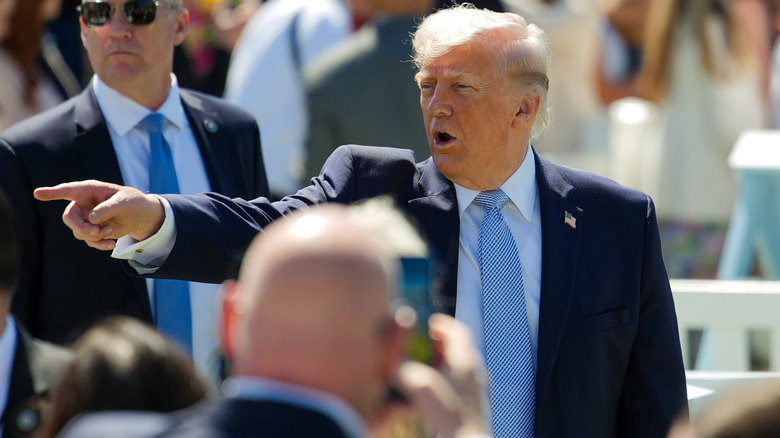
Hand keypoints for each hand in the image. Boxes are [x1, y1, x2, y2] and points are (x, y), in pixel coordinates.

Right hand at [33, 180, 164, 250]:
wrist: (140, 216)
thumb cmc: (132, 202)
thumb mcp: (124, 202)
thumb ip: (108, 208)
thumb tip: (92, 219)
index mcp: (90, 190)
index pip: (68, 190)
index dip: (53, 192)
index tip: (37, 193)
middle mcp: (83, 203)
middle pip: (69, 217)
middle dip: (80, 227)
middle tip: (96, 232)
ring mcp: (86, 217)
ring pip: (78, 231)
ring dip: (94, 235)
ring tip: (111, 231)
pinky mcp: (91, 229)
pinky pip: (87, 240)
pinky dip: (99, 243)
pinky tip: (111, 243)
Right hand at [396, 314, 488, 437]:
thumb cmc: (446, 412)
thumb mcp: (419, 385)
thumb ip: (403, 368)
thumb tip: (390, 359)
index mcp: (465, 360)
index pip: (458, 332)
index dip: (443, 325)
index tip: (430, 323)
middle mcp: (474, 370)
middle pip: (461, 347)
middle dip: (443, 342)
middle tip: (427, 342)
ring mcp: (476, 387)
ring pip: (462, 364)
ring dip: (446, 359)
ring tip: (429, 364)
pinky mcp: (473, 402)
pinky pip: (462, 380)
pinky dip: (449, 376)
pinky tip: (437, 387)